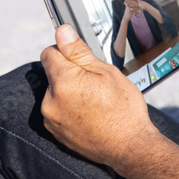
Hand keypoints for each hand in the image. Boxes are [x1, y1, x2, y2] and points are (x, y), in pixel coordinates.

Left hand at [40, 25, 157, 168]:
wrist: (129, 147)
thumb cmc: (123, 109)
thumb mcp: (107, 73)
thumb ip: (79, 52)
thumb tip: (62, 32)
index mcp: (63, 82)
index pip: (49, 53)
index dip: (66, 51)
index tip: (82, 59)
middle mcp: (50, 102)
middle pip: (53, 74)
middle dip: (70, 74)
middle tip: (96, 84)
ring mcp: (51, 119)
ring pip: (56, 93)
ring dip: (69, 92)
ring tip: (95, 102)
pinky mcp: (55, 133)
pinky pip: (57, 111)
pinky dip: (70, 109)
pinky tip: (91, 114)